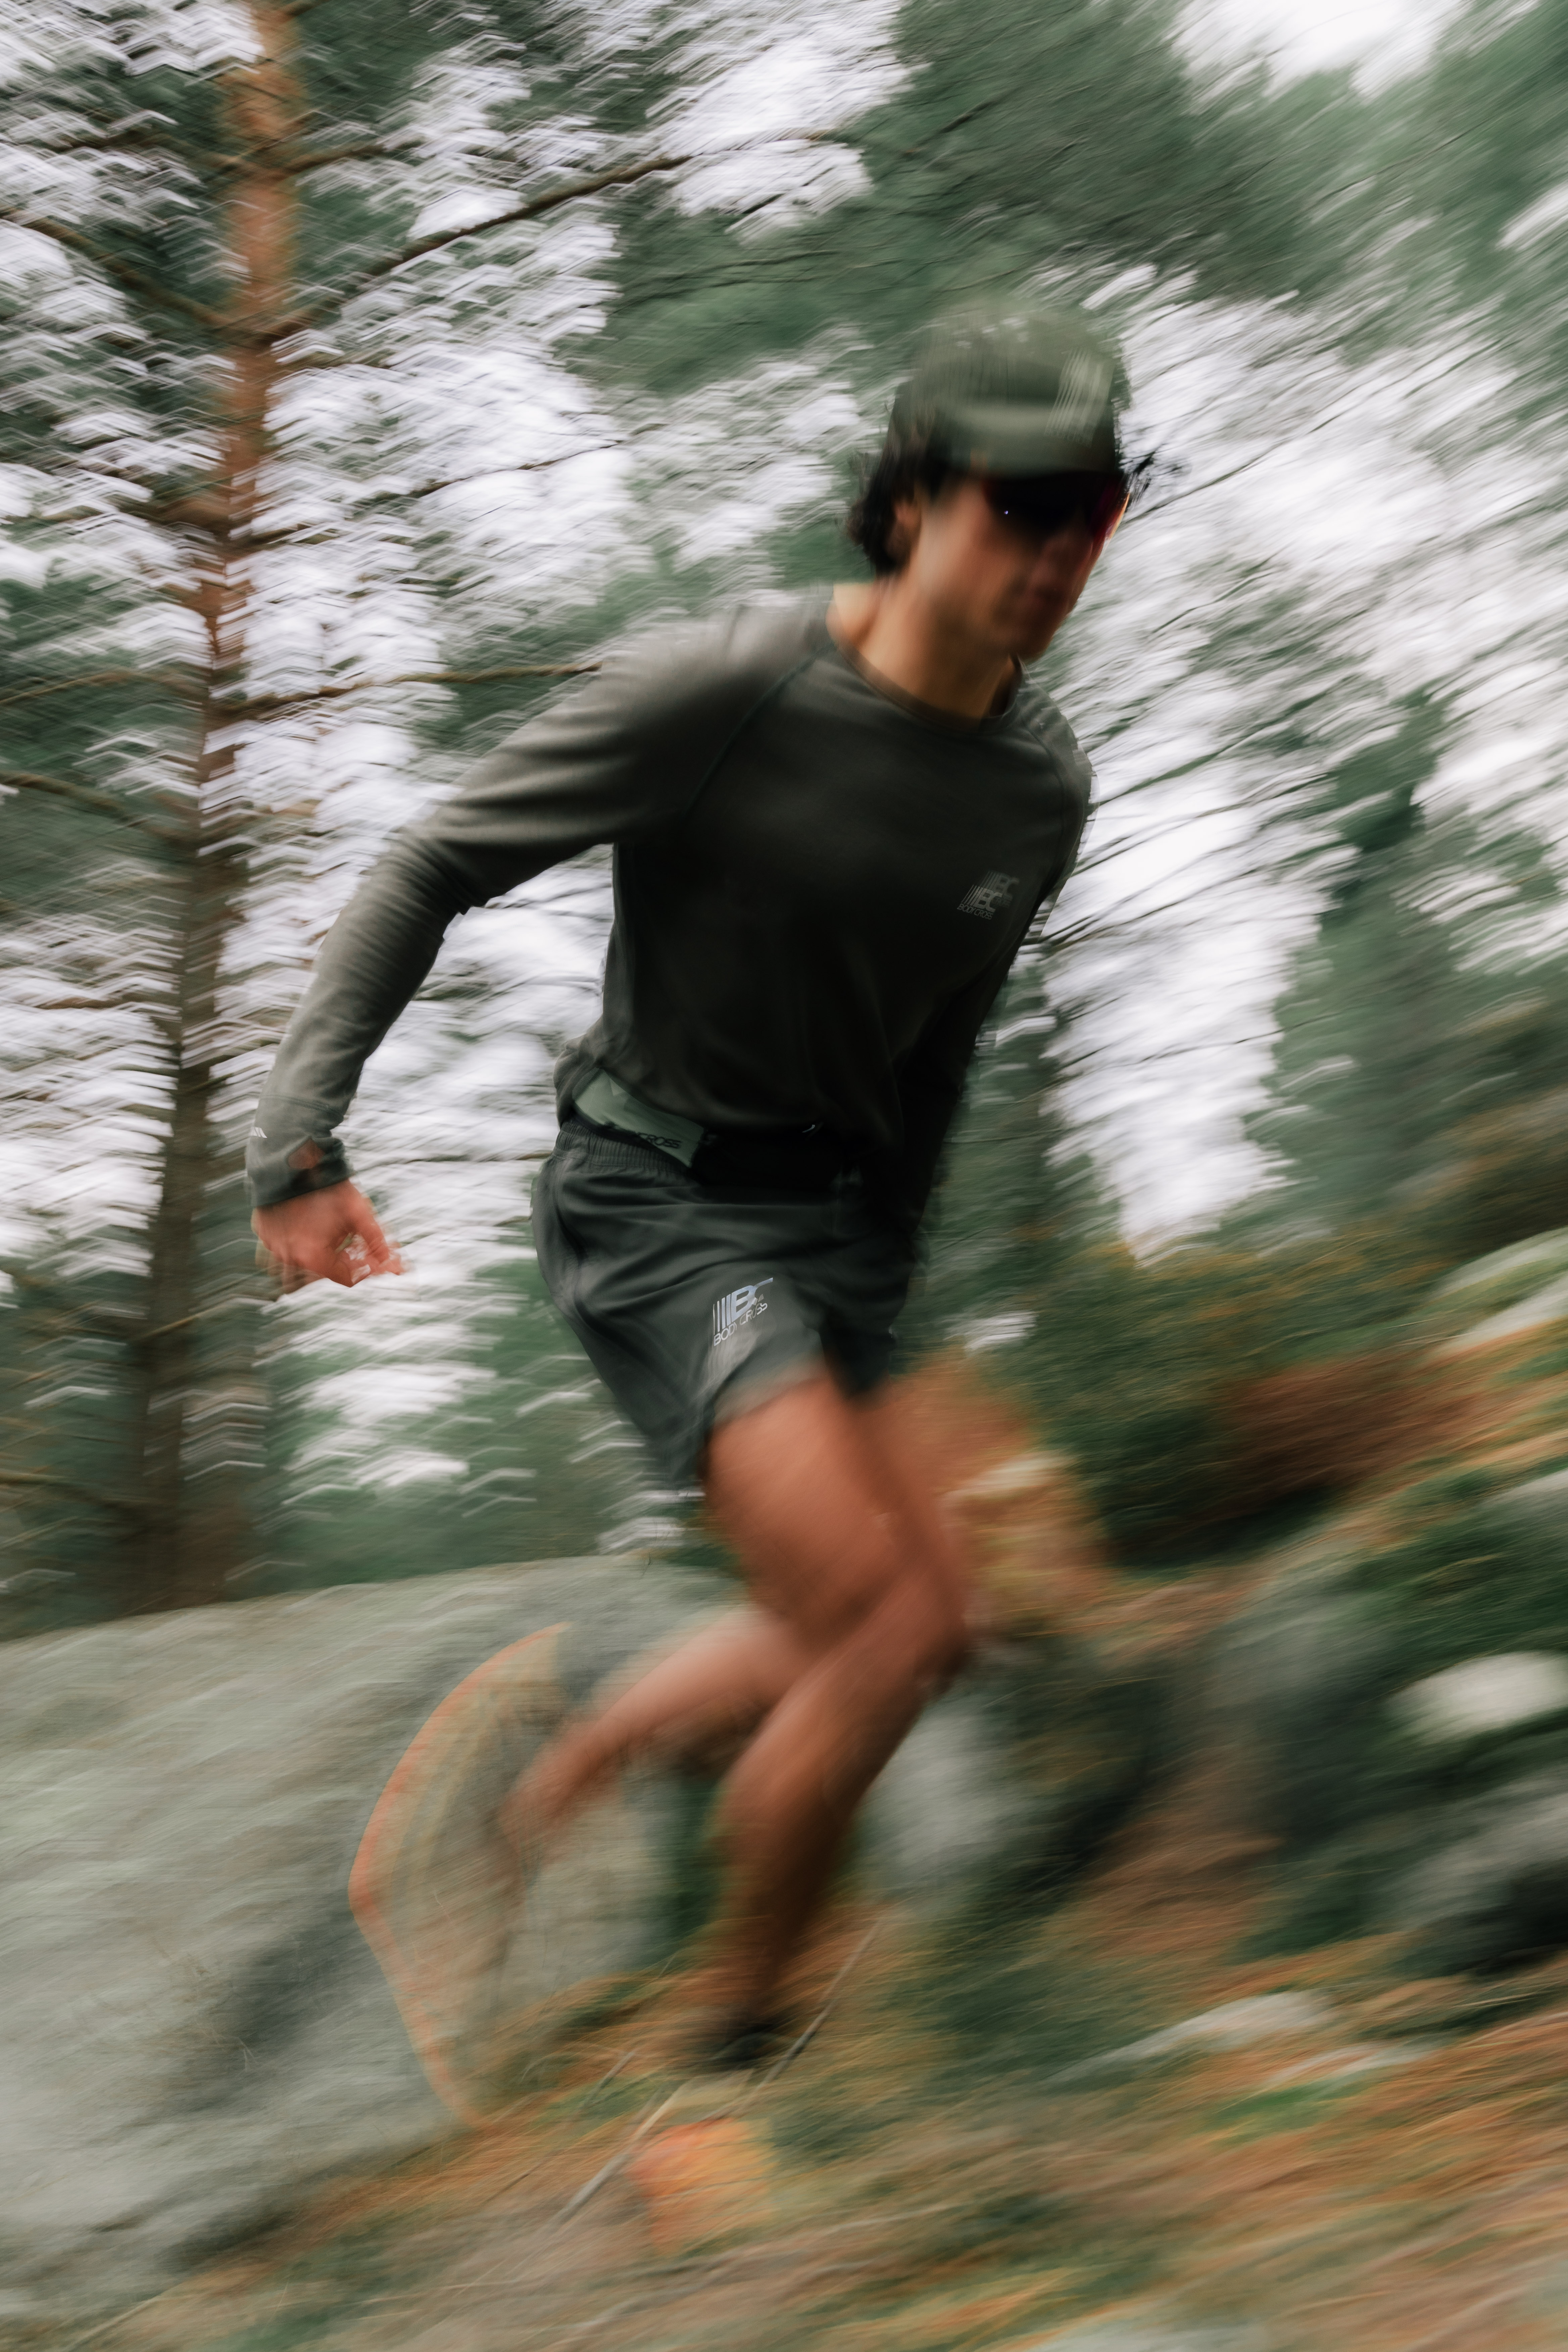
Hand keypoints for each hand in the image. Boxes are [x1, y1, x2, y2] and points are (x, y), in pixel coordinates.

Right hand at [251, 1181, 401, 1291]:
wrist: (292, 1156)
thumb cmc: (327, 1186)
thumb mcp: (359, 1213)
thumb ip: (377, 1243)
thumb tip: (396, 1269)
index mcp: (312, 1256)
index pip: (347, 1278)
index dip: (367, 1268)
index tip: (377, 1257)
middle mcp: (290, 1257)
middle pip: (328, 1269)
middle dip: (347, 1258)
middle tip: (358, 1241)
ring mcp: (273, 1246)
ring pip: (307, 1259)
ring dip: (325, 1251)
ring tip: (334, 1231)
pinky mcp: (264, 1234)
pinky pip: (287, 1246)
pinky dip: (303, 1240)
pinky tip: (314, 1224)